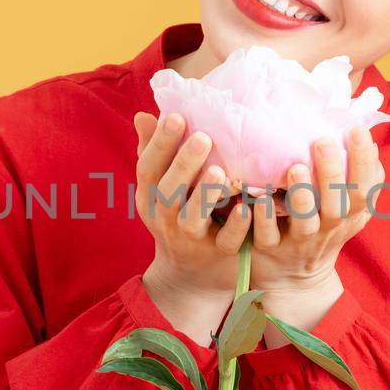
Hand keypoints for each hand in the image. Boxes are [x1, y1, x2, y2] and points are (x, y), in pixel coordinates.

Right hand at [133, 111, 251, 343]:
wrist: (191, 274)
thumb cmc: (179, 215)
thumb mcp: (161, 188)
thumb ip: (155, 153)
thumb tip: (144, 115)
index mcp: (150, 196)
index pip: (148, 168)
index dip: (159, 144)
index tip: (176, 116)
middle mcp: (165, 218)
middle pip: (168, 191)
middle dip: (184, 164)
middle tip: (203, 137)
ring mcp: (189, 238)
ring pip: (193, 217)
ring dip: (206, 194)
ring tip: (221, 171)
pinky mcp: (217, 254)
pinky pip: (225, 241)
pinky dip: (234, 226)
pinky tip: (245, 208)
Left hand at [246, 125, 384, 333]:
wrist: (294, 280)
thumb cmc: (323, 231)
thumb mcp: (349, 212)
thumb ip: (363, 181)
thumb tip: (371, 142)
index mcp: (348, 216)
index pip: (364, 190)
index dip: (363, 162)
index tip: (356, 130)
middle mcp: (327, 230)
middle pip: (337, 206)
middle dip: (332, 174)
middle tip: (323, 141)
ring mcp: (298, 242)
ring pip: (304, 223)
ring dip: (301, 196)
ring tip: (295, 167)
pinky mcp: (270, 250)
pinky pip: (267, 235)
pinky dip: (265, 217)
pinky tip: (260, 197)